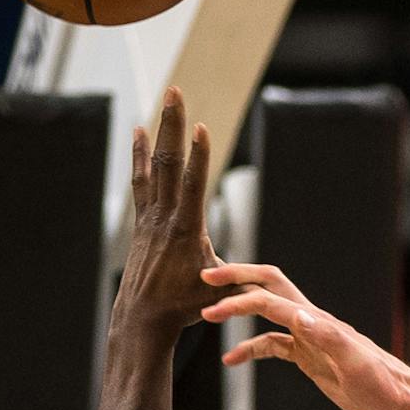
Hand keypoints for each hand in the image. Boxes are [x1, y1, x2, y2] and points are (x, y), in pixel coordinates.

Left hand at [112, 88, 223, 334]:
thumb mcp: (218, 292)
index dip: (198, 156)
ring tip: (162, 103)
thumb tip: (270, 285)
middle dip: (173, 126)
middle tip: (175, 93)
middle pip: (169, 162)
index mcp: (185, 231)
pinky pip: (142, 179)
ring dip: (158, 131)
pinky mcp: (143, 220)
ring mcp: (151, 217)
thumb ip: (239, 279)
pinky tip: (140, 133)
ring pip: (154, 166)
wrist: (143, 316)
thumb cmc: (185, 307)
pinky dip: (141, 154)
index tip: (200, 126)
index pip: (192, 186)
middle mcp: (164, 217)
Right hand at [200, 262, 409, 409]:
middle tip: (205, 276)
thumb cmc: (384, 385)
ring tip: (207, 316)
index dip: (240, 299)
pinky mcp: (310, 357)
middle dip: (237, 278)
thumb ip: (329, 338)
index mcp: (318, 322)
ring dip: (238, 312)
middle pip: (269, 288)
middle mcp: (311, 323)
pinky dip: (250, 348)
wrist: (401, 402)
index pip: (271, 301)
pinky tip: (232, 359)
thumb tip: (299, 314)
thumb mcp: (356, 364)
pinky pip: (274, 346)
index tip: (213, 307)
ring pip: (267, 316)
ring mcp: (309, 339)